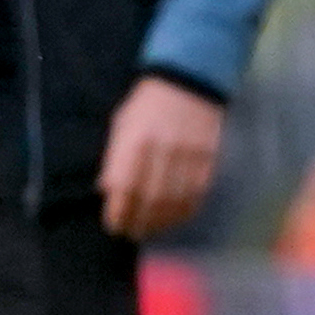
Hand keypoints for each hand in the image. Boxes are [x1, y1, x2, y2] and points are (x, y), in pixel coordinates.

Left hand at [98, 75, 223, 239]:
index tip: (114, 224)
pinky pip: (196, 194)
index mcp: (136, 140)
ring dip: (161, 222)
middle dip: (138, 222)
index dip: (119, 212)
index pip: (124, 187)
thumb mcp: (123, 124)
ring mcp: (188, 155)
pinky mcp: (207, 159)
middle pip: (150, 200)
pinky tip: (174, 218)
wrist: (188, 82)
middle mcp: (162, 150)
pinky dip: (184, 211)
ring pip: (174, 201)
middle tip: (132, 233)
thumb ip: (115, 158)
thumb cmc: (148, 104)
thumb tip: (108, 190)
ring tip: (151, 230)